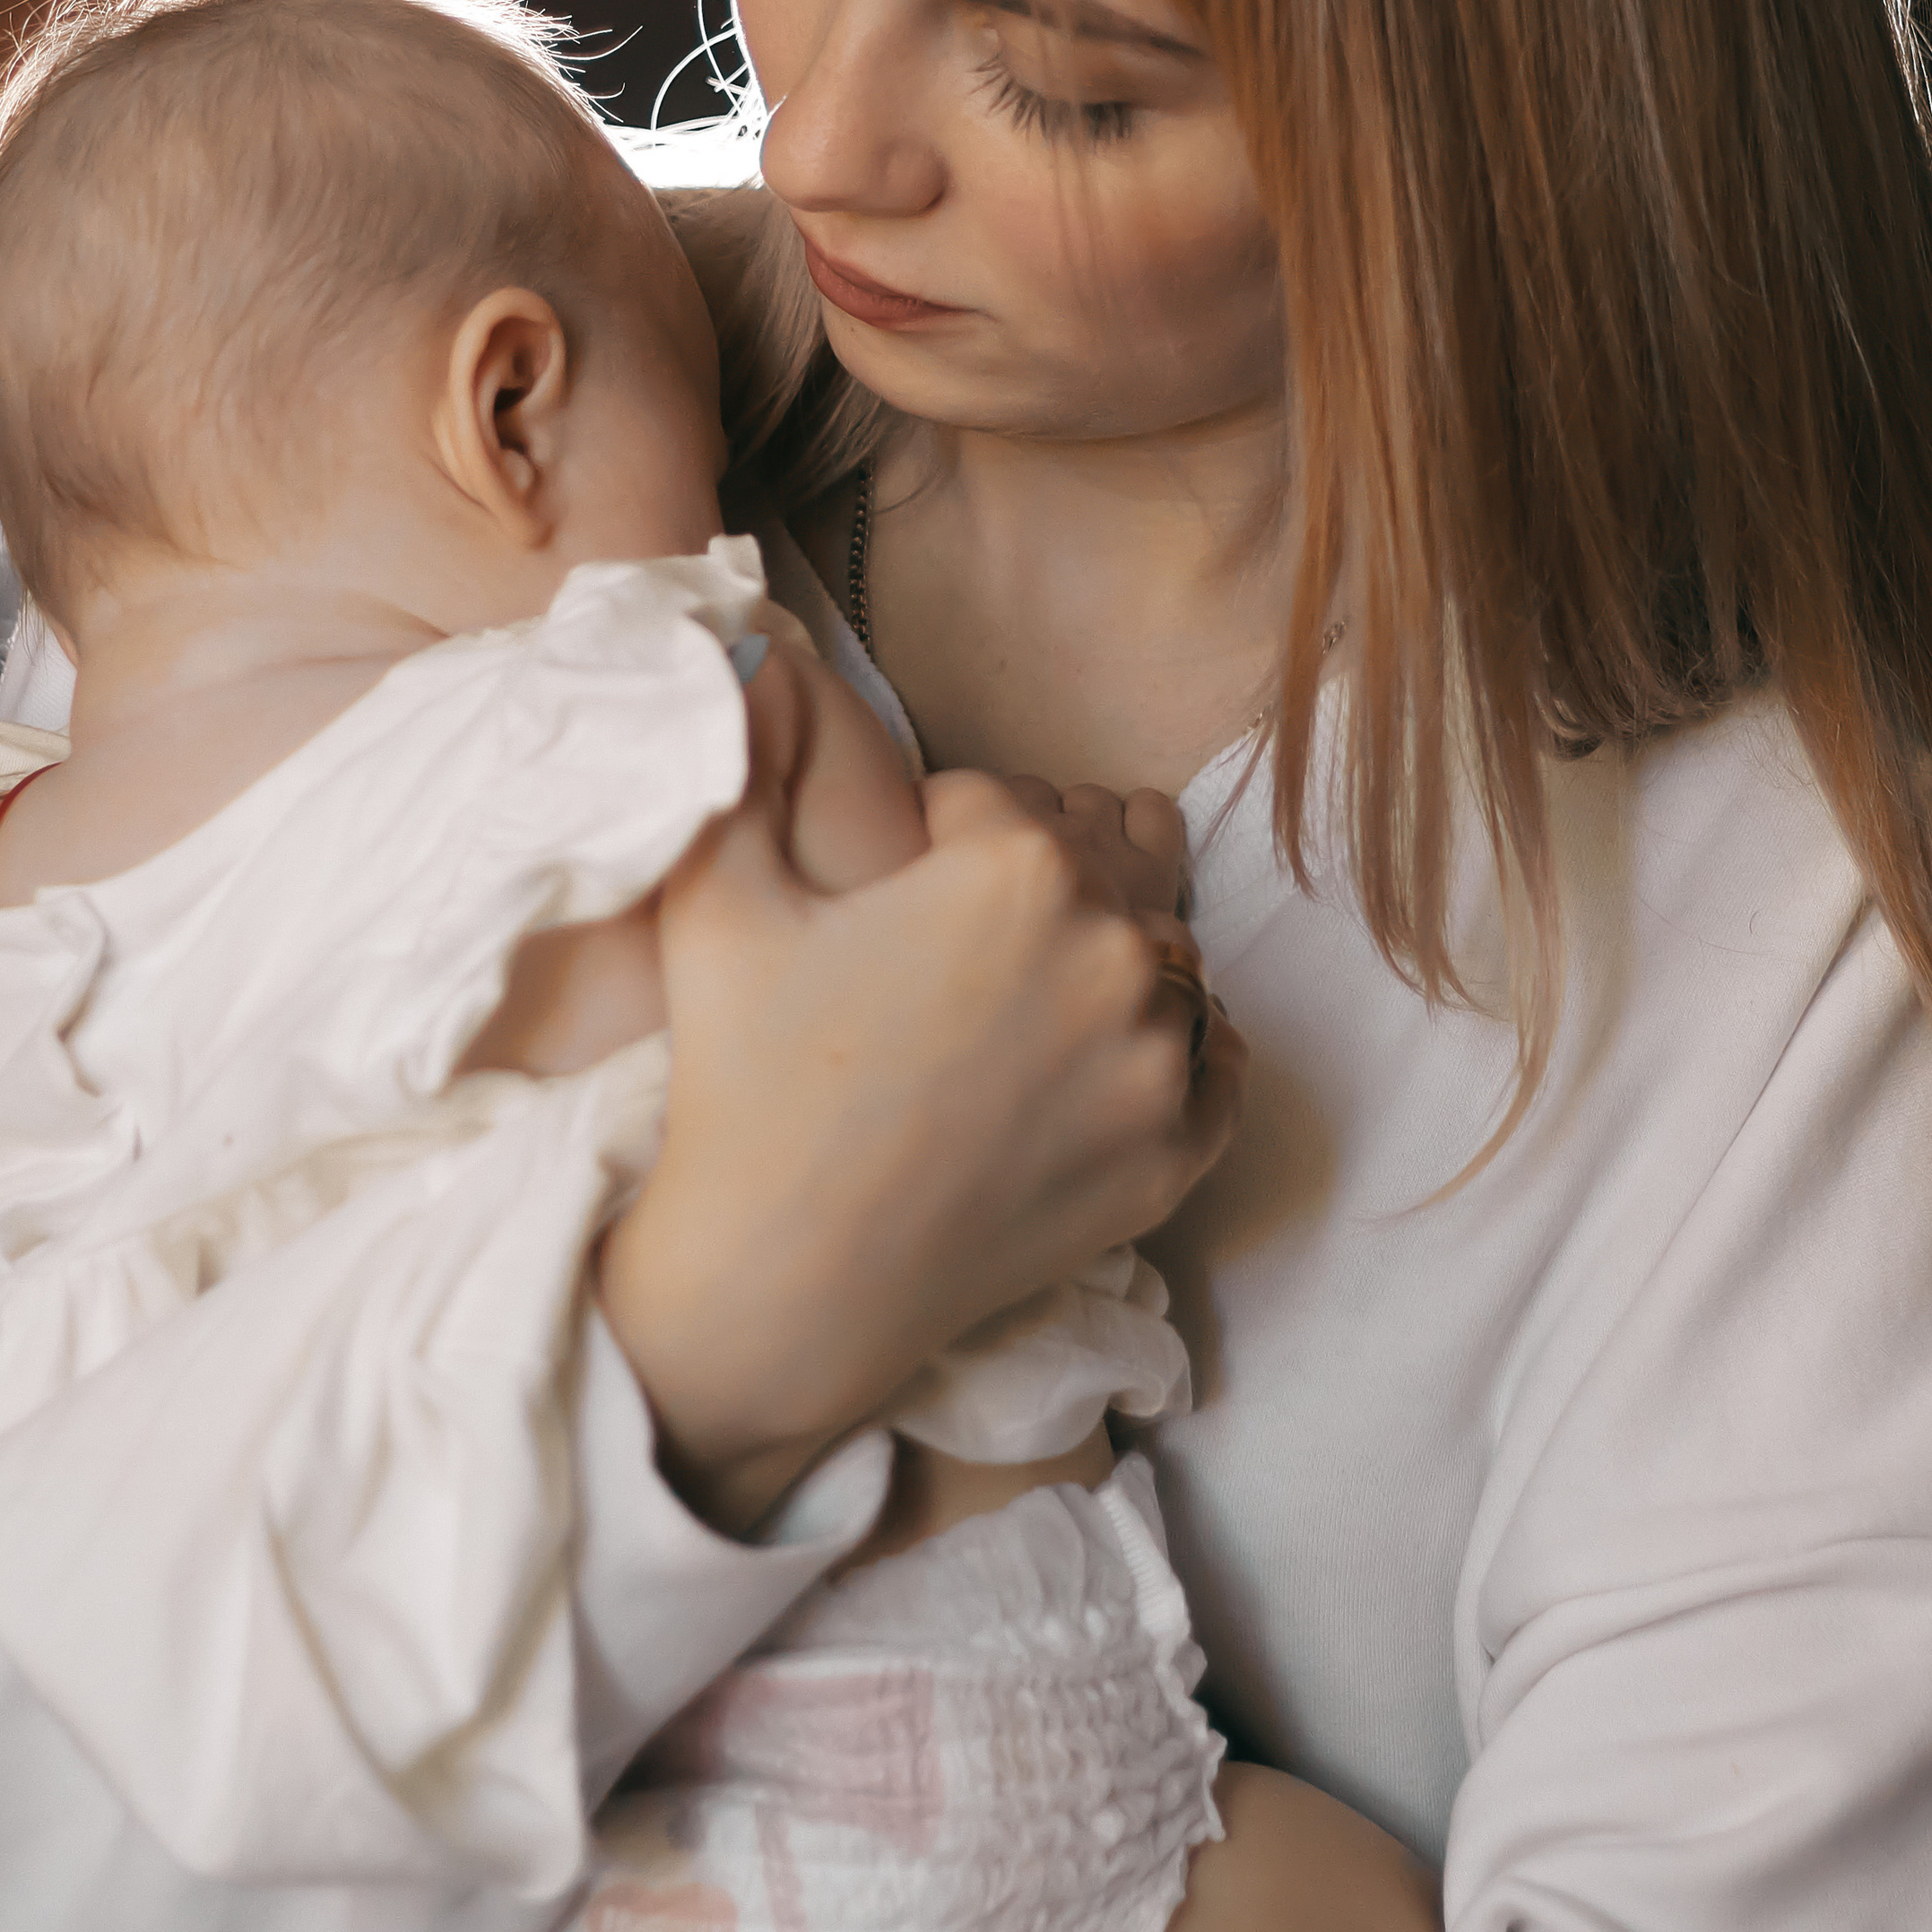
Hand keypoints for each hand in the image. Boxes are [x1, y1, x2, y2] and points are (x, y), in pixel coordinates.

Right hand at [601, 768, 1242, 1534]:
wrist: (781, 1281)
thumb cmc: (746, 1081)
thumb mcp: (717, 895)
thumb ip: (747, 750)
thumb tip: (759, 649)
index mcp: (1020, 867)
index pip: (1006, 803)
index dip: (939, 840)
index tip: (892, 901)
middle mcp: (1118, 949)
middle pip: (1099, 870)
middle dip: (1032, 892)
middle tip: (948, 962)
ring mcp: (1161, 1060)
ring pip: (1163, 959)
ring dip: (1107, 968)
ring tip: (1014, 1012)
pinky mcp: (1180, 1154)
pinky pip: (1213, 1061)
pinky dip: (1170, 1055)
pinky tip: (1094, 1067)